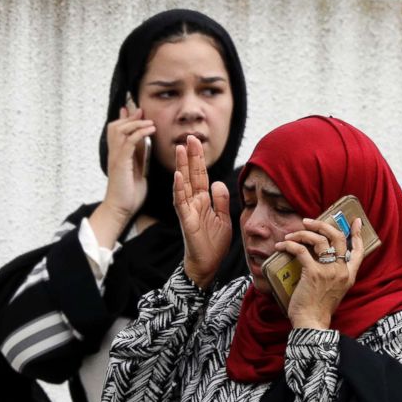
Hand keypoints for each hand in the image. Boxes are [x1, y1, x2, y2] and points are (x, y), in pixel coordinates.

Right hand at [103, 105, 155, 218]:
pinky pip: (128, 142)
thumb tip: (144, 141)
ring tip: (150, 122)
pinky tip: (150, 130)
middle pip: (116, 126)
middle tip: (142, 112)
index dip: (125, 118)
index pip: (117, 130)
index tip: (136, 110)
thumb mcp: (137, 169)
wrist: (121, 208)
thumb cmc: (130, 192)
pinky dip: (139, 133)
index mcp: (118, 154)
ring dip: (136, 123)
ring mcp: (116, 157)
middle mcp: (114, 153)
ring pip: (120, 130)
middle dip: (130, 117)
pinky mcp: (121, 163)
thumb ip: (138, 155)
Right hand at [174, 135, 232, 287]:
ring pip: (184, 185)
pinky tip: (177, 177)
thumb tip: (219, 182)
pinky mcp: (186, 221)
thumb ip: (221, 201)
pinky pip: (181, 203)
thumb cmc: (213, 244)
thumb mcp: (224, 219)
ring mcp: (188, 210)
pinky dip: (179, 190)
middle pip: (192, 175)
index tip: (196, 142)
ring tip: (180, 149)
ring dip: (181, 167)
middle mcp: (194, 202)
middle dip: (191, 156)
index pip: (201, 176)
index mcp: (204, 201)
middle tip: (189, 137)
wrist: (207, 265)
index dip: (199, 159)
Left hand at [276, 217, 366, 329]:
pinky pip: (301, 250)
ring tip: (291, 235)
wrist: (311, 323)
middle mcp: (341, 270)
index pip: (358, 251)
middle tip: (309, 222)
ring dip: (302, 233)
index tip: (355, 222)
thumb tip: (320, 261)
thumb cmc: (318, 309)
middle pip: (338, 237)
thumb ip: (333, 276)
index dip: (357, 234)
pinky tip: (281, 246)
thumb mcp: (334, 291)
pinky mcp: (313, 272)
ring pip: (319, 240)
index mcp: (349, 276)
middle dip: (322, 225)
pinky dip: (289, 245)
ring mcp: (328, 271)